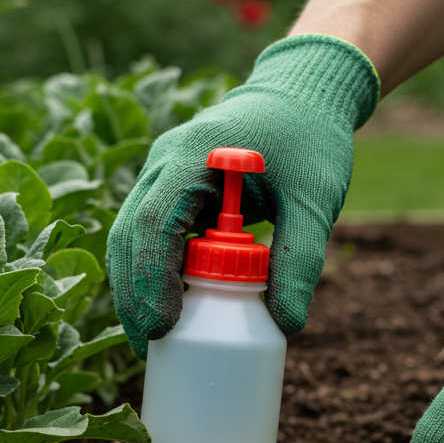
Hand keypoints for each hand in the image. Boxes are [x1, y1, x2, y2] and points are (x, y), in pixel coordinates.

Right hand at [107, 35, 378, 357]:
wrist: (301, 96)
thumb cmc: (309, 140)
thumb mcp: (315, 200)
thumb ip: (301, 259)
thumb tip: (286, 326)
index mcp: (193, 156)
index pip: (154, 222)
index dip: (151, 278)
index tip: (163, 326)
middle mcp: (165, 162)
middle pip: (128, 234)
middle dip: (133, 294)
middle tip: (152, 345)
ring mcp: (162, 173)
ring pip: (131, 236)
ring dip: (136, 286)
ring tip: (155, 339)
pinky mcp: (171, 189)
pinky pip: (149, 234)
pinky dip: (153, 271)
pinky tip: (168, 309)